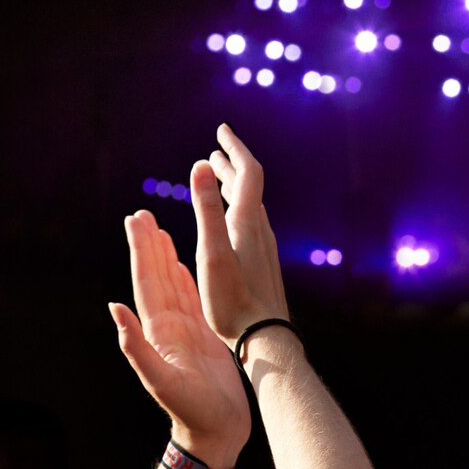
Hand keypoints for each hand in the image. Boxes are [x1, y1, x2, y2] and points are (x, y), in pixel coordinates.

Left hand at [111, 210, 251, 468]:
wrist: (215, 434)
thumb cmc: (194, 412)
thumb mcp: (162, 381)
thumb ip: (138, 347)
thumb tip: (115, 309)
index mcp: (158, 334)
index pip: (147, 284)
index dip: (141, 253)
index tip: (137, 223)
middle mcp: (168, 329)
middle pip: (156, 278)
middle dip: (148, 246)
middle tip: (141, 214)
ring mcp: (185, 333)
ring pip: (173, 286)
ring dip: (164, 258)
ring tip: (158, 230)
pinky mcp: (204, 340)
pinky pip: (193, 302)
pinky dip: (186, 280)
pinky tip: (182, 264)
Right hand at [190, 124, 289, 348]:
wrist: (265, 339)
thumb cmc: (233, 301)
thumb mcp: (212, 252)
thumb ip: (206, 208)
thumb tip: (203, 164)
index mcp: (248, 222)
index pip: (248, 172)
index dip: (235, 148)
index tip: (222, 130)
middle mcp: (260, 231)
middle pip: (249, 187)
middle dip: (231, 165)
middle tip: (217, 149)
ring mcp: (264, 249)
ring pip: (249, 207)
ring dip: (233, 187)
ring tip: (218, 178)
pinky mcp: (262, 265)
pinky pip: (250, 226)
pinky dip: (236, 210)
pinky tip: (229, 223)